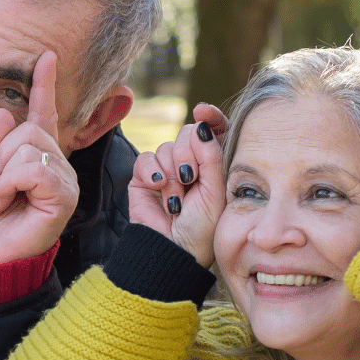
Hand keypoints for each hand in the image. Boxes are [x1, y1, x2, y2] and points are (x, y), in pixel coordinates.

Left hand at [0, 51, 78, 265]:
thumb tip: (1, 111)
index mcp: (38, 156)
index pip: (43, 115)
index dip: (44, 85)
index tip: (46, 57)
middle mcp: (57, 163)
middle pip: (28, 130)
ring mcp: (64, 179)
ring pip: (29, 147)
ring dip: (1, 173)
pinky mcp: (64, 195)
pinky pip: (34, 168)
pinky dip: (9, 182)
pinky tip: (4, 201)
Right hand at [128, 103, 228, 267]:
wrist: (173, 249)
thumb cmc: (201, 227)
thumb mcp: (215, 190)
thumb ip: (211, 155)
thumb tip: (202, 124)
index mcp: (213, 165)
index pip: (212, 130)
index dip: (210, 117)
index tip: (205, 111)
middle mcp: (190, 164)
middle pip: (186, 134)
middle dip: (188, 154)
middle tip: (189, 178)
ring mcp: (167, 170)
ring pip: (166, 147)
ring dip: (171, 173)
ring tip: (176, 199)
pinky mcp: (144, 178)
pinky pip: (146, 159)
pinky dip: (152, 172)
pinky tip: (159, 188)